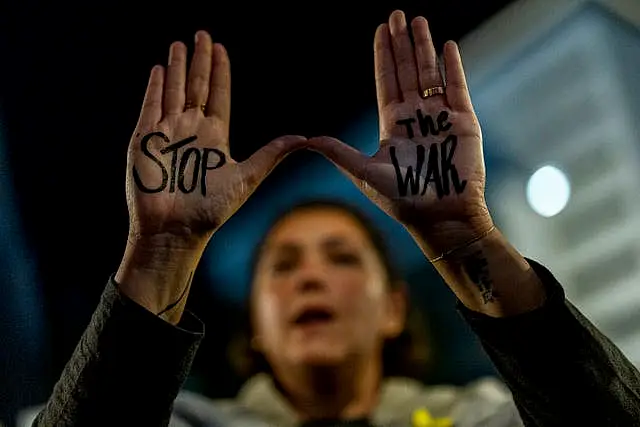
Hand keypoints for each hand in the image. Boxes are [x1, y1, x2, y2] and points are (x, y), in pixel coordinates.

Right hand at [127, 31, 305, 248]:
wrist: (176, 230)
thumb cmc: (211, 210)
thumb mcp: (247, 178)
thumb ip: (271, 155)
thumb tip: (302, 138)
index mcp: (215, 137)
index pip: (217, 95)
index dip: (219, 72)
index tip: (220, 49)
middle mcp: (191, 131)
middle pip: (196, 87)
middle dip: (199, 61)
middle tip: (202, 34)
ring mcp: (167, 134)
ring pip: (173, 91)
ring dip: (176, 68)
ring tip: (179, 45)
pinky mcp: (145, 141)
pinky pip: (150, 107)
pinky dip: (155, 88)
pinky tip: (160, 69)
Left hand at [309, 11, 491, 256]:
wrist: (440, 216)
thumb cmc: (402, 200)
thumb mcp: (364, 172)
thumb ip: (338, 152)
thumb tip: (305, 140)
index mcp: (392, 125)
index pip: (386, 81)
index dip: (383, 56)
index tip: (380, 30)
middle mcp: (415, 117)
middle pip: (407, 71)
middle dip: (402, 43)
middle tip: (397, 15)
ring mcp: (439, 117)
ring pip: (430, 74)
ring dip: (424, 47)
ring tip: (418, 21)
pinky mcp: (463, 122)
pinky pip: (457, 87)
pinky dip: (453, 67)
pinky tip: (446, 45)